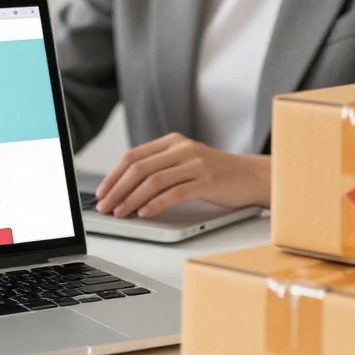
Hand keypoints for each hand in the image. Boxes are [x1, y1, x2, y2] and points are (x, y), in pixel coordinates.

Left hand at [95, 133, 270, 217]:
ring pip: (153, 181)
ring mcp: (195, 163)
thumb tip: (126, 189)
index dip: (113, 175)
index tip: (101, 192)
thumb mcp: (186, 163)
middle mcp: (182, 148)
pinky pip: (174, 193)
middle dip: (117, 189)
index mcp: (172, 141)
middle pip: (139, 168)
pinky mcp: (207, 180)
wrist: (254, 177)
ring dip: (131, 199)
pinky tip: (144, 213)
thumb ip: (161, 168)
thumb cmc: (217, 175)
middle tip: (105, 207)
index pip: (132, 156)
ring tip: (120, 213)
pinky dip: (155, 204)